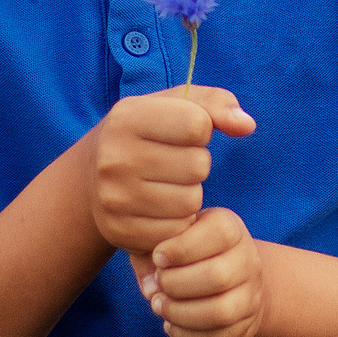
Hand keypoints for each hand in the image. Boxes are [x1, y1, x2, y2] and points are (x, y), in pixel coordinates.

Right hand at [85, 87, 255, 255]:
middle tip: (177, 163)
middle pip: (197, 166)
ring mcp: (114, 198)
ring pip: (190, 202)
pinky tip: (162, 209)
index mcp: (126, 117)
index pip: (197, 124)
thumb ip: (216, 104)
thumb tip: (246, 125)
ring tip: (170, 185)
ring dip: (191, 194)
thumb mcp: (174, 106)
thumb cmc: (146, 134)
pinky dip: (178, 222)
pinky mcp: (120, 231)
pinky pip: (177, 232)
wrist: (90, 178)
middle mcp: (114, 158)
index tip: (185, 133)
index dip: (202, 129)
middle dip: (198, 165)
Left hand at [129, 208, 265, 336]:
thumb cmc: (188, 252)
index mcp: (232, 229)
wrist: (231, 279)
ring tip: (159, 306)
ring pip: (220, 312)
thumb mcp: (172, 237)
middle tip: (158, 284)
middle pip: (217, 276)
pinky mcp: (245, 326)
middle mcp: (248, 260)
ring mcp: (251, 296)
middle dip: (176, 284)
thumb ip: (152, 252)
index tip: (158, 256)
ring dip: (180, 313)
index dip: (182, 248)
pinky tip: (170, 324)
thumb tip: (151, 287)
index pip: (219, 233)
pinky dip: (186, 335)